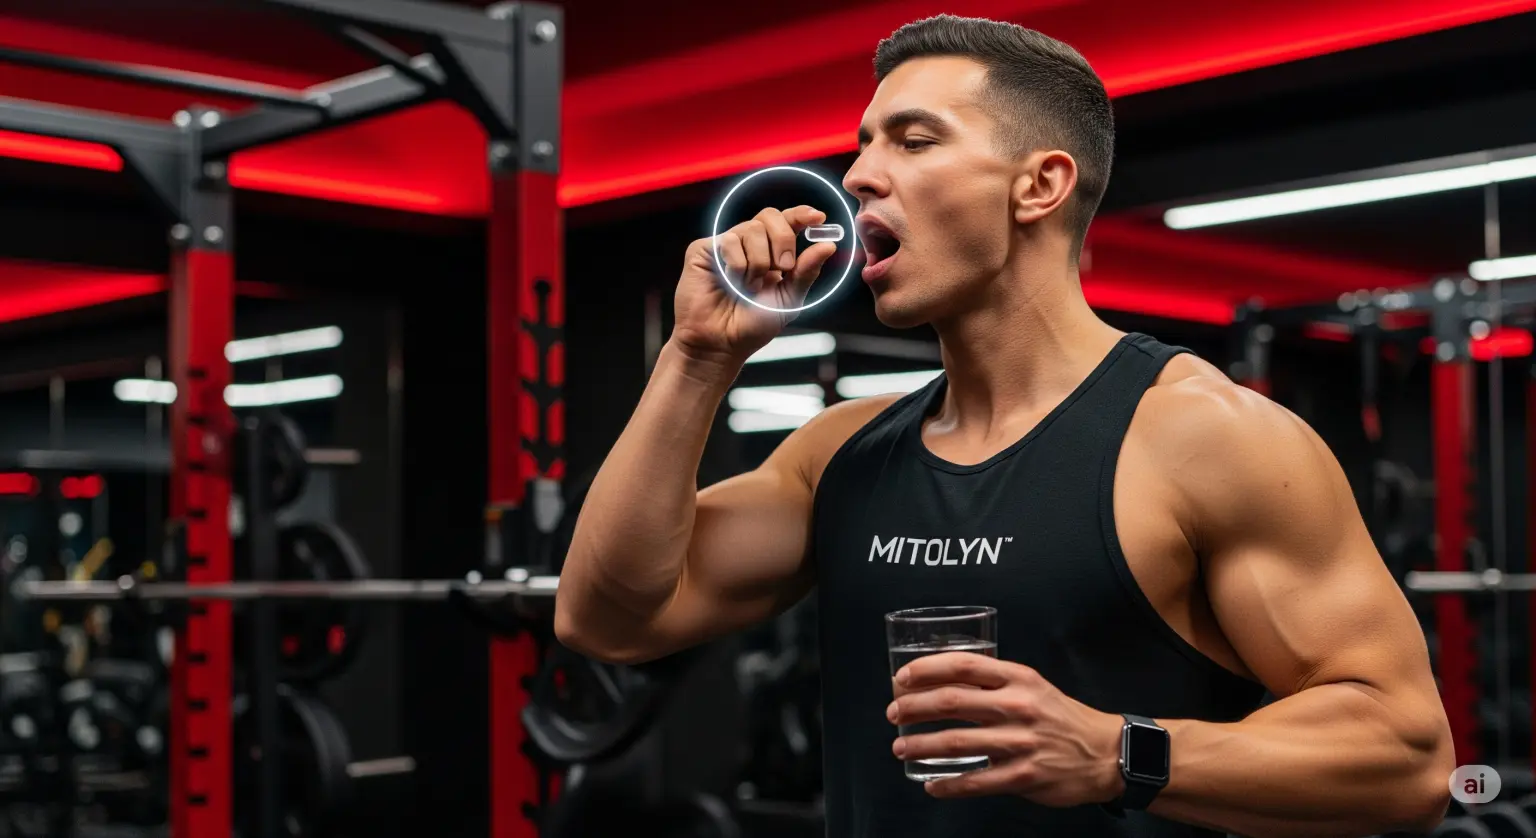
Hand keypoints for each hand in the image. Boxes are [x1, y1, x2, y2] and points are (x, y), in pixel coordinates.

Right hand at [671, 205, 838, 367]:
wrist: (722, 344)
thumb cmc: (751, 325)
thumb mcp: (789, 299)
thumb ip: (806, 271)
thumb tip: (828, 246)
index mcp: (770, 252)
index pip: (786, 222)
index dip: (801, 214)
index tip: (818, 218)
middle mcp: (748, 244)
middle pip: (771, 216)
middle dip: (783, 240)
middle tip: (783, 268)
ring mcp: (725, 245)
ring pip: (752, 229)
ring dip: (758, 263)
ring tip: (748, 287)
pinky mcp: (703, 249)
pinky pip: (730, 242)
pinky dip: (737, 266)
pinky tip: (730, 283)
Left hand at [887, 652, 1126, 806]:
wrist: (1106, 752)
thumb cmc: (1060, 717)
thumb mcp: (1032, 686)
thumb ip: (994, 683)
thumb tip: (942, 684)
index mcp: (1018, 678)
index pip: (963, 665)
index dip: (926, 670)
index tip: (901, 678)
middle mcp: (1018, 706)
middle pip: (952, 701)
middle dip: (914, 707)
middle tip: (893, 713)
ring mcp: (1021, 743)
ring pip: (956, 742)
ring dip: (920, 745)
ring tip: (900, 748)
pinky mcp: (1024, 776)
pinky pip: (976, 782)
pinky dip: (948, 785)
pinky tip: (932, 785)